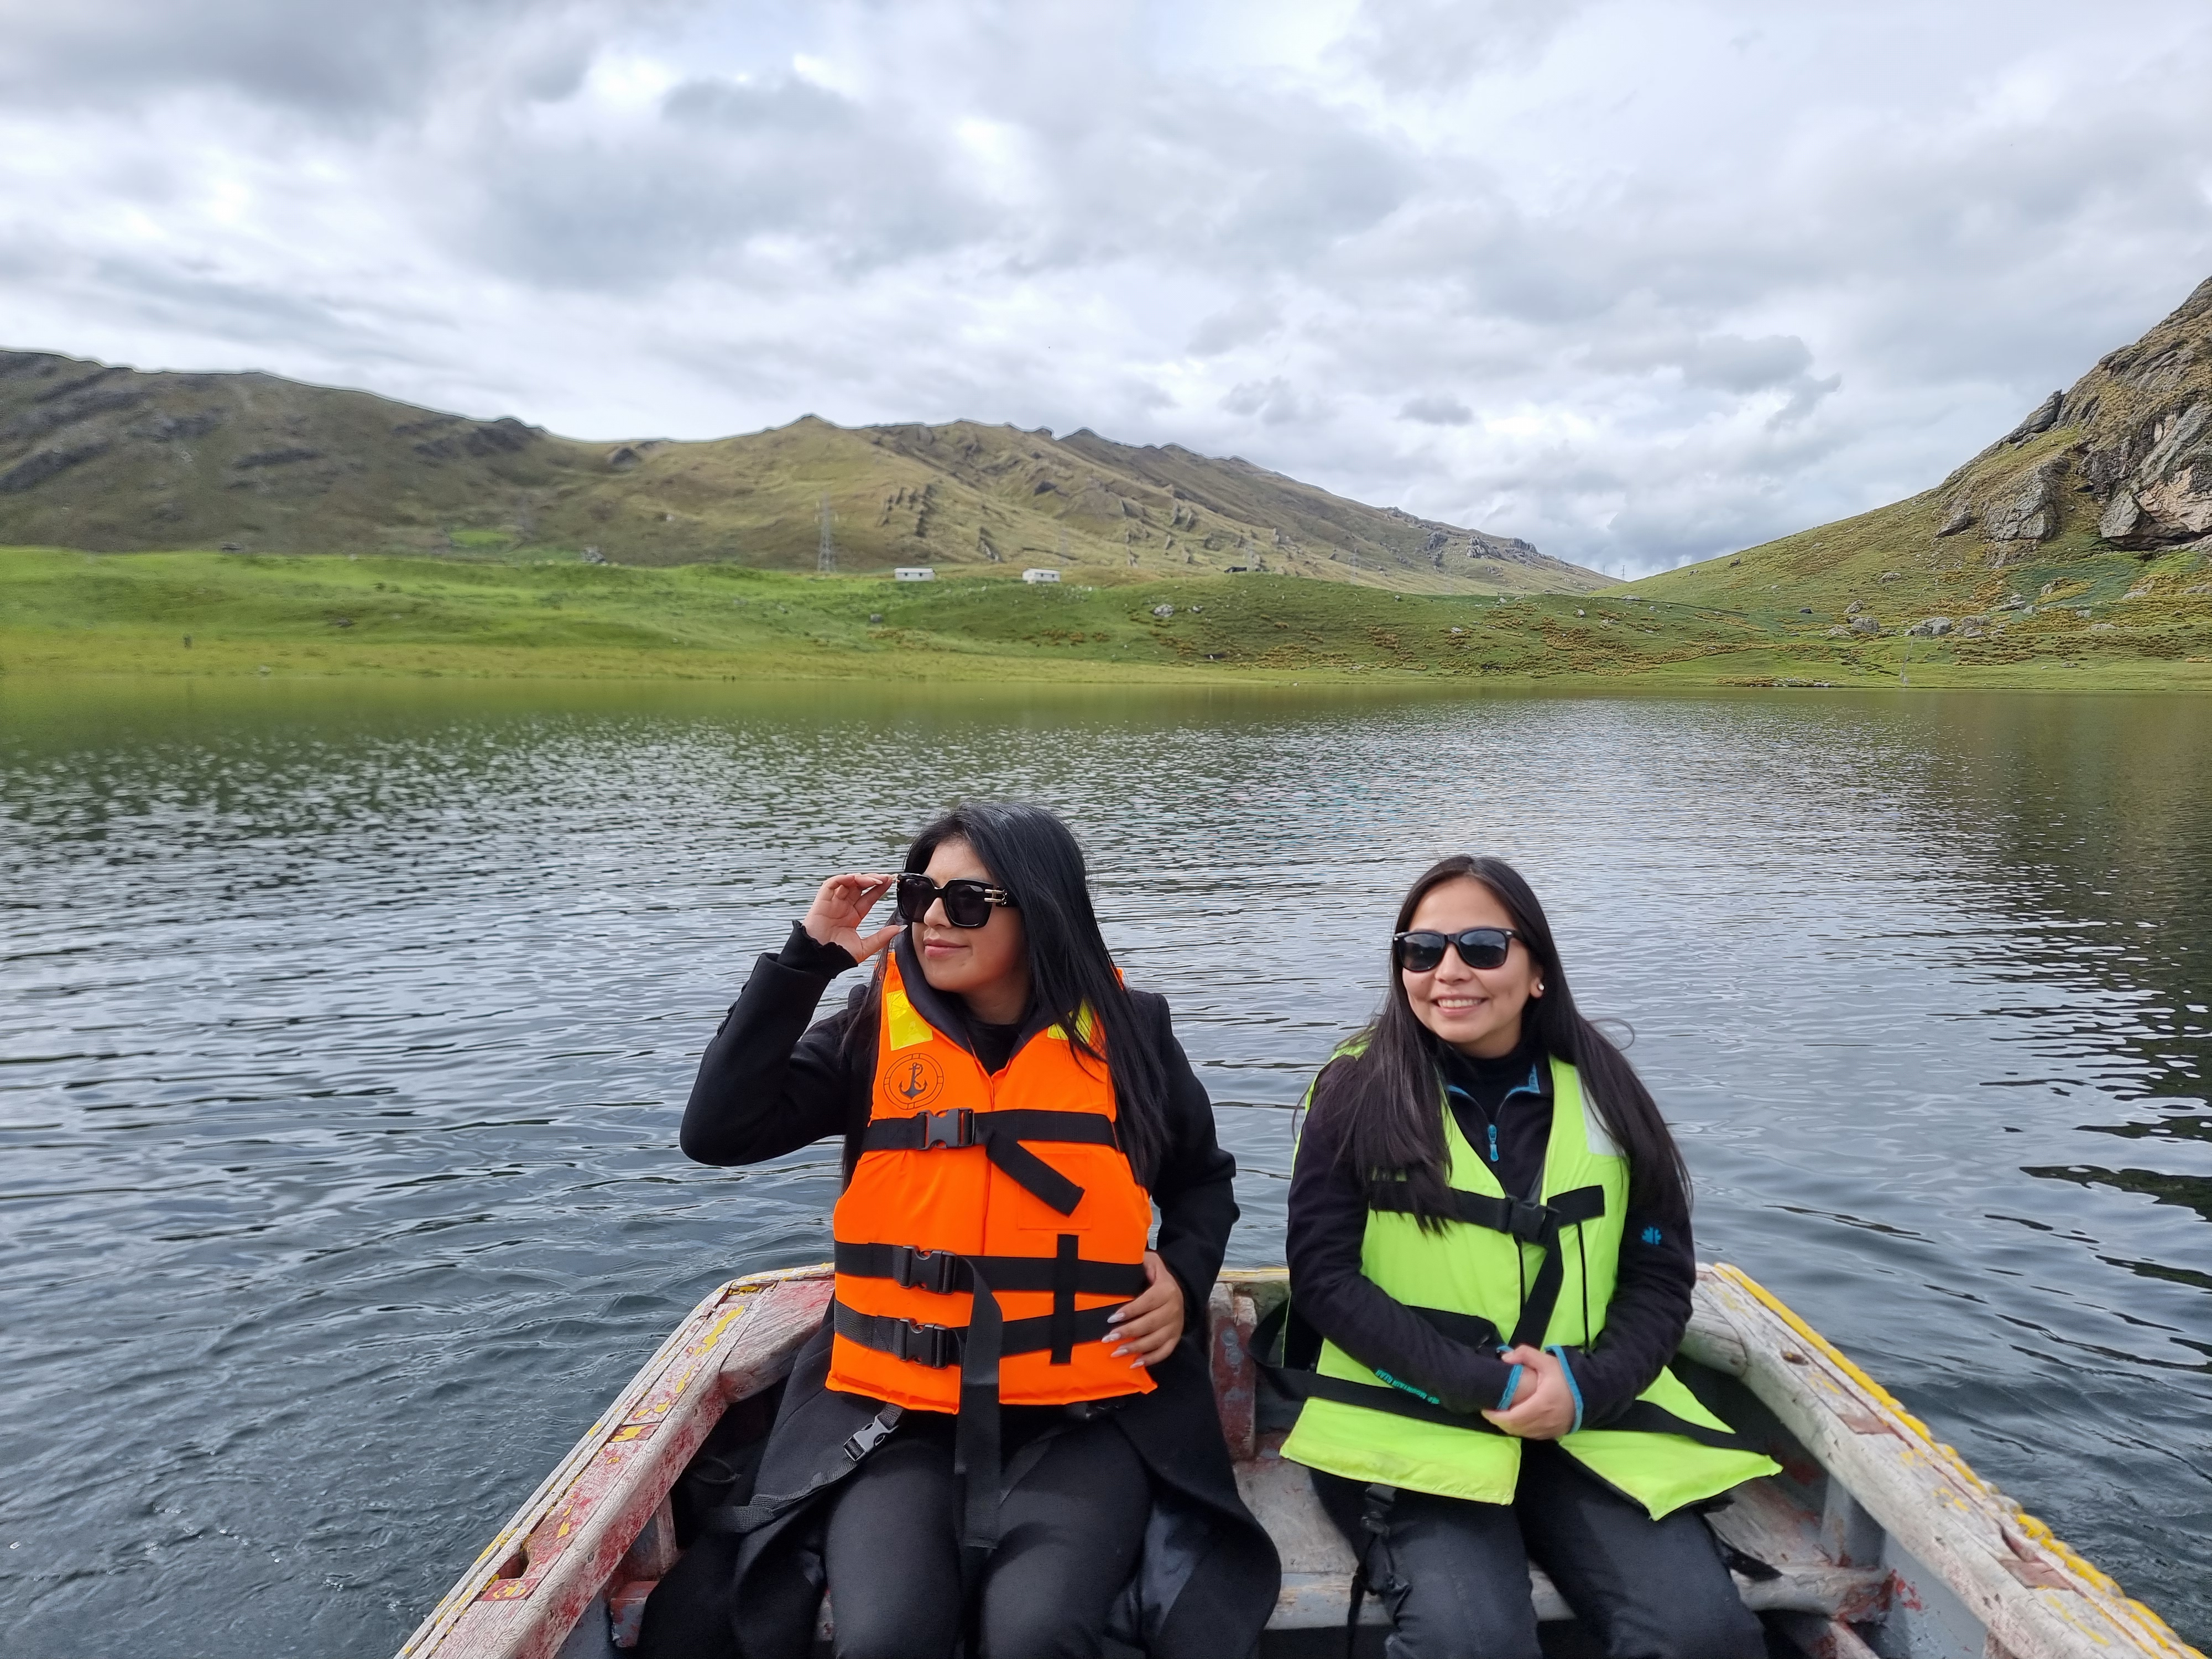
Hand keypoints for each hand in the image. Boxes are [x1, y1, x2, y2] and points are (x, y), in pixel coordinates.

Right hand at [801, 873, 901, 961]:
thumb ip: (882, 937)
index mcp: (853, 916)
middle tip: (885, 878)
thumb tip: (899, 928)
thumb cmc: (837, 956)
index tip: (890, 882)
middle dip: (872, 880)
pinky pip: (831, 884)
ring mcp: (833, 903)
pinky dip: (843, 878)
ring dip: (861, 878)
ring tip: (873, 880)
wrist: (819, 960)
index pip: (868, 898)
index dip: (878, 889)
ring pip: (847, 883)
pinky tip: (854, 878)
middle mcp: (843, 907)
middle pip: (859, 887)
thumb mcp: (865, 947)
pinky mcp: (822, 901)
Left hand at [1106, 1252, 1183, 1367]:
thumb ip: (1140, 1261)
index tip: (1111, 1317)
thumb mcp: (1151, 1262)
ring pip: (1156, 1341)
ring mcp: (1176, 1326)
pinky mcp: (1175, 1338)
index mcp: (1167, 1290)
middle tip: (1108, 1338)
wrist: (1179, 1289)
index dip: (1130, 1311)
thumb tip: (1122, 1261)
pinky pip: (1164, 1352)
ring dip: (1135, 1348)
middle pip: (1150, 1324)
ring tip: (1116, 1352)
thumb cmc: (1156, 1277)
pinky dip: (1150, 1360)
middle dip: (1128, 1332)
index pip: (1147, 1302)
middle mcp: (1174, 1310)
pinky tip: (1134, 1363)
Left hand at [1481, 1345, 1575, 1439]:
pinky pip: (1531, 1435)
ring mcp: (1549, 1430)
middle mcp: (1544, 1422)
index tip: (1485, 1407)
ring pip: (1522, 1433)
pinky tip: (1517, 1419)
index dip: (1495, 1416)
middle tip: (1490, 1410)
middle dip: (1499, 1421)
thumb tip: (1505, 1358)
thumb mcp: (1547, 1361)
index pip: (1511, 1418)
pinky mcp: (1553, 1433)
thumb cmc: (1567, 1377)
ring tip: (1500, 1414)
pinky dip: (1521, 1429)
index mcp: (1541, 1405)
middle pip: (1514, 1428)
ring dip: (1509, 1426)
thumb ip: (1525, 1355)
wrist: (1590, 1393)